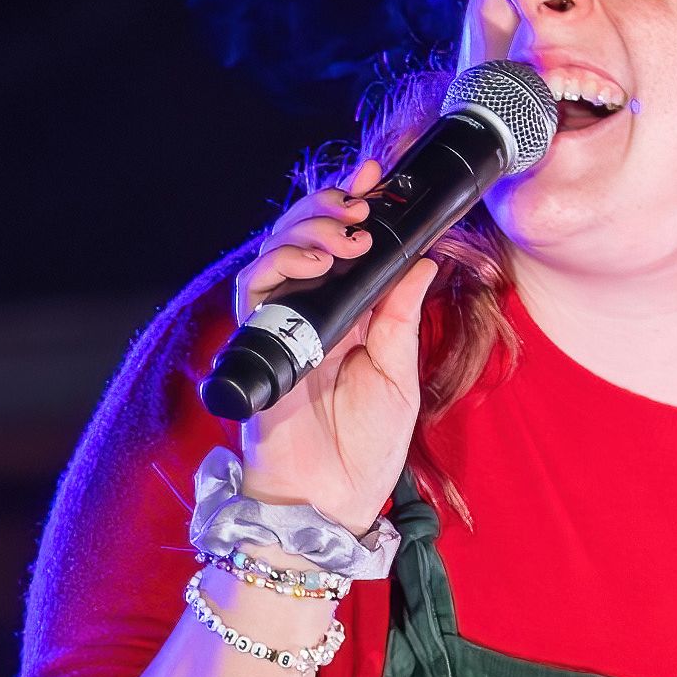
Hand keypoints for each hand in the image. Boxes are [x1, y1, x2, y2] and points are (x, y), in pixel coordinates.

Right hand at [231, 163, 430, 529]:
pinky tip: (316, 264)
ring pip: (273, 253)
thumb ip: (401, 315)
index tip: (376, 175)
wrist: (332, 501)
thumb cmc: (364, 448)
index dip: (352, 205)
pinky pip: (254, 292)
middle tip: (360, 200)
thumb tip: (422, 257)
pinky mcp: (258, 347)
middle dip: (328, 206)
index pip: (342, 246)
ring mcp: (280, 329)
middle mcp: (309, 315)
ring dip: (308, 230)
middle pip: (302, 238)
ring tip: (346, 233)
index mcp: (346, 316)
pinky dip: (281, 267)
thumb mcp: (399, 373)